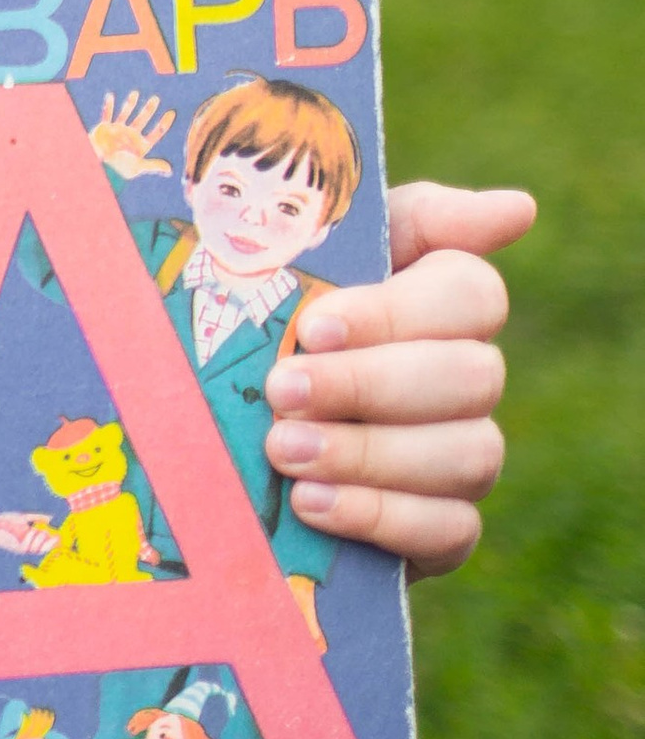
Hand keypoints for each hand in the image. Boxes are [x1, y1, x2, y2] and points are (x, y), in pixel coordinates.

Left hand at [0, 511, 58, 556]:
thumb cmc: (5, 520)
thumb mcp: (23, 518)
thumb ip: (37, 518)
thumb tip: (52, 517)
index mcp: (30, 540)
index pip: (45, 545)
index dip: (54, 543)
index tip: (60, 536)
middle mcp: (27, 546)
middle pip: (43, 550)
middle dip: (50, 544)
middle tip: (56, 536)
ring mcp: (21, 548)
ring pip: (36, 549)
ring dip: (40, 539)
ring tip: (40, 530)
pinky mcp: (14, 548)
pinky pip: (26, 546)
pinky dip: (30, 538)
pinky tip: (31, 530)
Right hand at [89, 88, 174, 179]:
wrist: (97, 164)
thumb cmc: (117, 167)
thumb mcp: (137, 166)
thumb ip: (153, 165)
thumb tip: (170, 170)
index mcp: (140, 144)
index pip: (156, 132)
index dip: (164, 123)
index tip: (172, 113)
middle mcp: (130, 135)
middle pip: (142, 119)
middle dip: (149, 109)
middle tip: (156, 99)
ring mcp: (118, 130)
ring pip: (126, 113)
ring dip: (130, 103)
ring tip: (135, 93)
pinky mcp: (105, 128)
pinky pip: (107, 114)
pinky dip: (108, 106)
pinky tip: (110, 96)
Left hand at [265, 182, 536, 578]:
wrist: (221, 428)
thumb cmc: (274, 319)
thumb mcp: (318, 255)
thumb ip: (409, 221)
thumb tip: (517, 209)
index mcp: (442, 305)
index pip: (471, 295)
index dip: (395, 313)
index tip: (314, 327)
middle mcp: (467, 381)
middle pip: (470, 377)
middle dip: (368, 385)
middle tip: (282, 391)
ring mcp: (462, 457)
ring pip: (468, 454)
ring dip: (367, 453)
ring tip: (282, 450)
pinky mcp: (442, 529)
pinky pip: (451, 530)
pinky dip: (379, 516)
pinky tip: (312, 502)